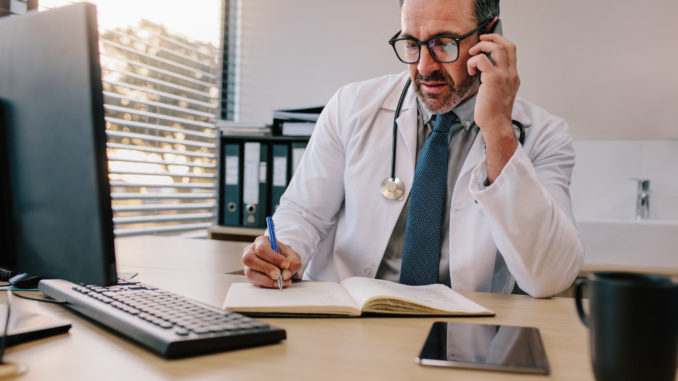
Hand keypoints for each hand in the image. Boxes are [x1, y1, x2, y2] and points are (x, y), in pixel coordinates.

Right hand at [242, 235, 301, 287]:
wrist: (283, 262)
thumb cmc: (285, 256)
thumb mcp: (293, 255)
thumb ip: (293, 262)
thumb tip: (285, 274)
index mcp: (261, 242)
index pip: (262, 249)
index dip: (273, 258)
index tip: (286, 265)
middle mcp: (250, 252)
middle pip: (249, 259)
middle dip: (266, 268)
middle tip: (279, 275)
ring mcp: (248, 266)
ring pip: (250, 274)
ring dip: (266, 280)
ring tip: (280, 282)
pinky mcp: (251, 277)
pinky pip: (255, 283)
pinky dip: (267, 285)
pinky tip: (278, 284)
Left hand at [467, 32, 520, 182]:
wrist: (496, 126)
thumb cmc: (493, 113)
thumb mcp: (498, 93)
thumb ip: (495, 80)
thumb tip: (483, 71)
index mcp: (513, 75)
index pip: (511, 49)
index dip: (499, 40)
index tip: (487, 40)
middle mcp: (511, 73)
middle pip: (506, 44)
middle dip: (491, 38)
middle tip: (479, 40)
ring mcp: (503, 75)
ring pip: (496, 48)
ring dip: (481, 47)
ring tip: (472, 55)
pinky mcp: (492, 79)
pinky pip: (481, 60)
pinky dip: (473, 62)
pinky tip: (471, 72)